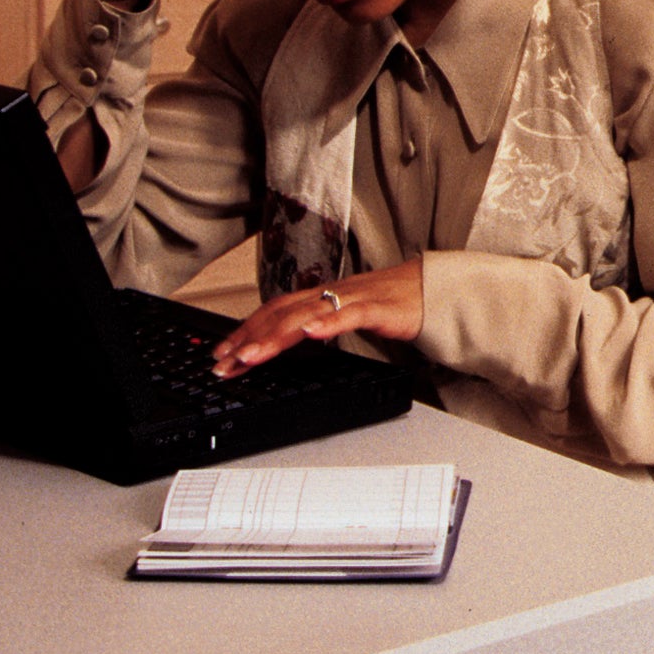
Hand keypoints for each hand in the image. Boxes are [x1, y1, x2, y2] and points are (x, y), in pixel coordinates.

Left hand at [211, 260, 424, 377]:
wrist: (432, 291)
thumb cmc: (392, 305)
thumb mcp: (347, 317)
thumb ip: (320, 326)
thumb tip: (291, 343)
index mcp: (322, 297)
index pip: (274, 310)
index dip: (245, 329)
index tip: (222, 353)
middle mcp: (331, 294)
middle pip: (281, 312)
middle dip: (249, 338)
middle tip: (224, 363)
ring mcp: (353, 299)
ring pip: (306, 314)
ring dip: (275, 336)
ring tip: (251, 355)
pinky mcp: (378, 308)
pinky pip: (349, 315)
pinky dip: (328, 324)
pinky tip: (311, 334)